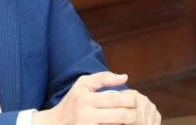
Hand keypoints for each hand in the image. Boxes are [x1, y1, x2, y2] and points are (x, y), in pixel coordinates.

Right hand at [32, 71, 159, 124]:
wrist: (54, 124)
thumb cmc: (72, 102)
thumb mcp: (83, 85)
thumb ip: (103, 78)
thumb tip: (125, 76)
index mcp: (86, 98)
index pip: (115, 99)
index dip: (130, 100)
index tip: (136, 100)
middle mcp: (87, 115)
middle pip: (120, 116)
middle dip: (134, 115)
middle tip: (140, 113)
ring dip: (129, 124)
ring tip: (136, 121)